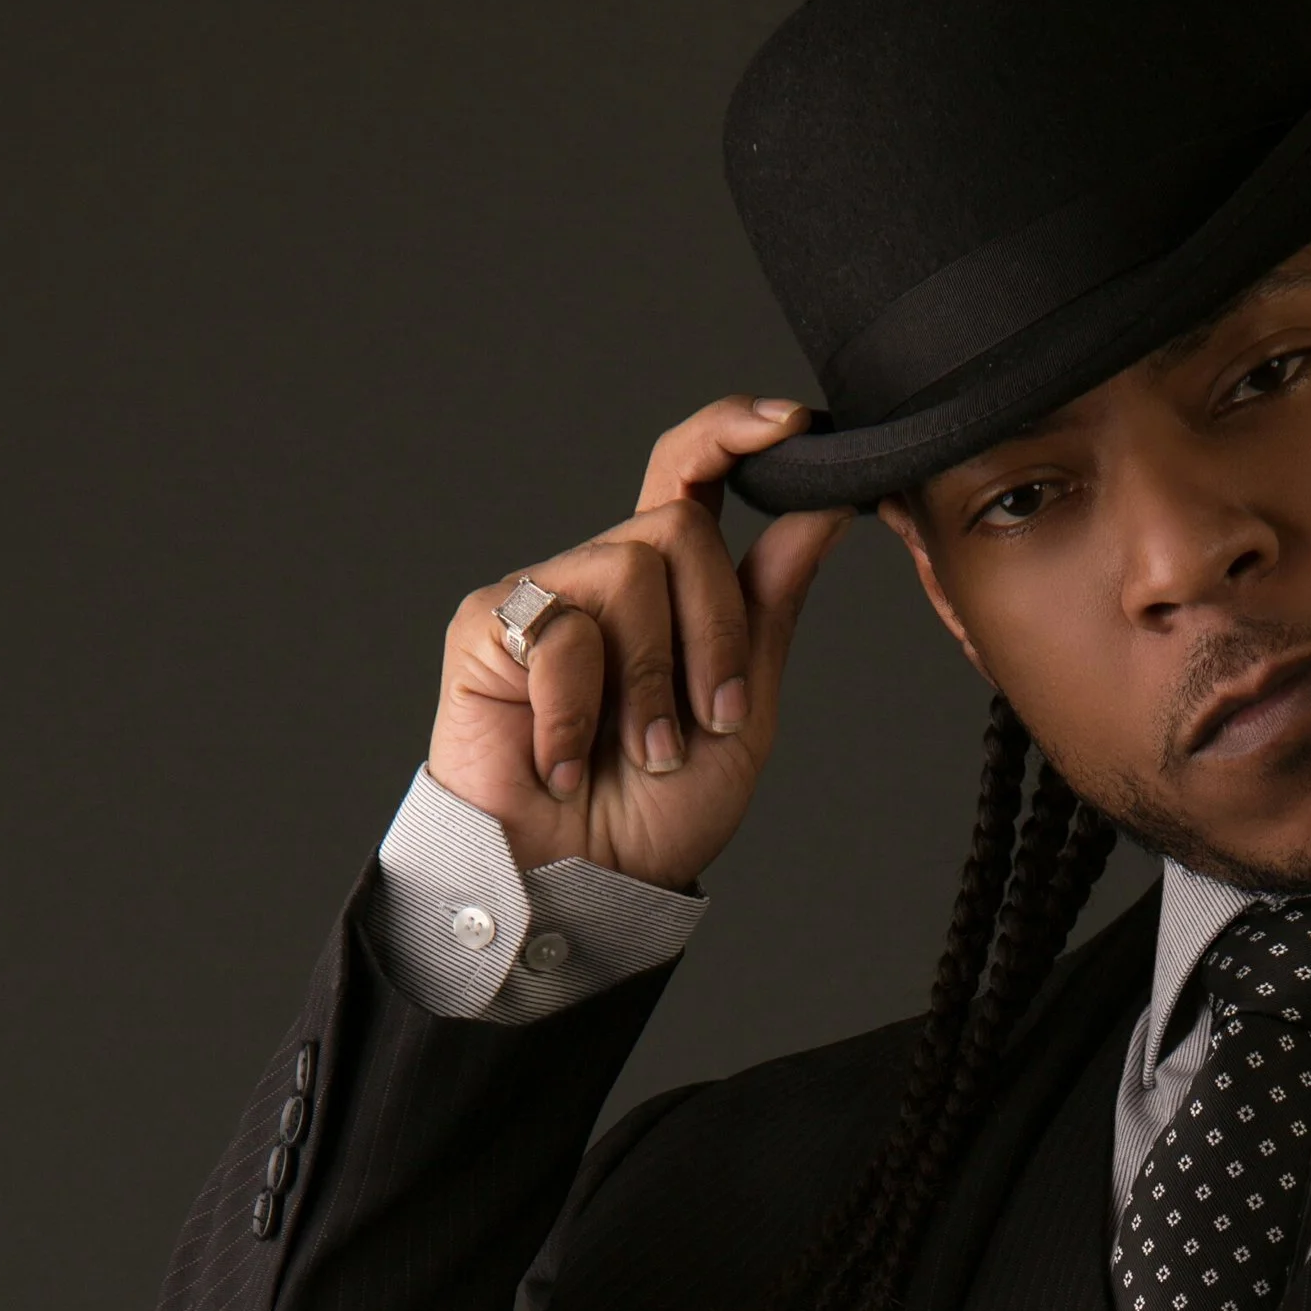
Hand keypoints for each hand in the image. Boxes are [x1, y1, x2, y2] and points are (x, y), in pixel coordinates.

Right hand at [425, 399, 851, 888]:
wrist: (576, 885)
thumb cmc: (656, 813)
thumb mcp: (744, 712)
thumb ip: (771, 607)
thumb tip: (825, 507)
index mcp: (668, 588)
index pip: (690, 475)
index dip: (734, 434)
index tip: (793, 424)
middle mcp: (603, 577)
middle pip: (681, 530)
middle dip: (716, 634)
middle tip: (708, 722)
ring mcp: (542, 595)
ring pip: (630, 572)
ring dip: (652, 685)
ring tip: (640, 753)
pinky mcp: (486, 625)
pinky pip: (561, 631)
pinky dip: (577, 713)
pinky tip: (565, 765)